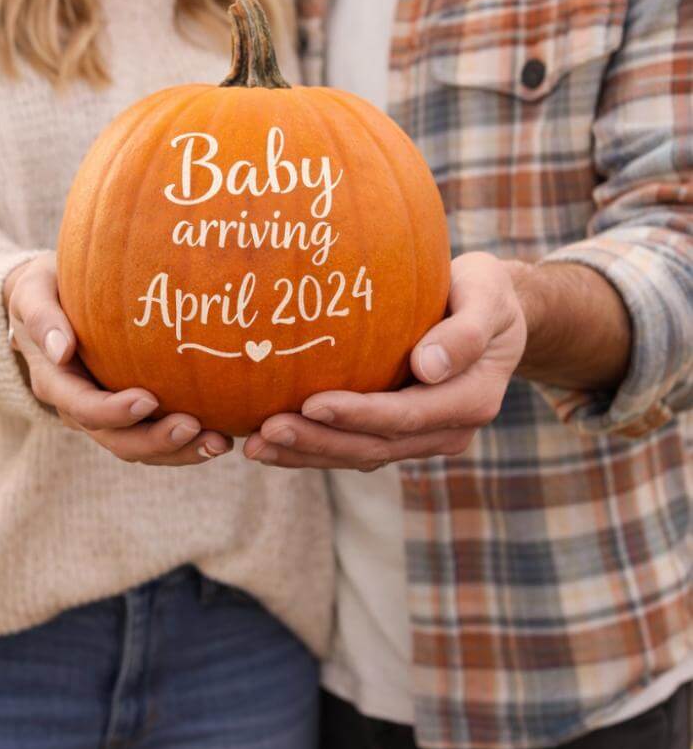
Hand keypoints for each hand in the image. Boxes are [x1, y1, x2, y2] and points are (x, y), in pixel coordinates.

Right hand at [4, 254, 232, 465]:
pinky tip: (222, 432)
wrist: (48, 303)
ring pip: (141, 447)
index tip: (148, 399)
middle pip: (117, 440)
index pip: (83, 407)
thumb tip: (61, 349)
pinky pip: (156, 436)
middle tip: (195, 427)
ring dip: (180, 451)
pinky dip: (187, 442)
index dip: (113, 411)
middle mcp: (79, 409)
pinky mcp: (130, 414)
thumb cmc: (44, 290)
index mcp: (55, 383)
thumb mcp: (32, 293)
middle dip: (156, 441)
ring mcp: (106, 416)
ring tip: (219, 442)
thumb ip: (42, 317)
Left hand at [243, 252, 526, 469]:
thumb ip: (464, 331)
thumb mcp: (487, 296)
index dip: (358, 414)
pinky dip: (312, 446)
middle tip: (265, 432)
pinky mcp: (398, 433)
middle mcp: (447, 430)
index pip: (406, 415)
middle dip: (318, 442)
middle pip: (375, 446)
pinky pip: (353, 447)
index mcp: (471, 400)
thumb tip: (427, 368)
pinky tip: (270, 439)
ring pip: (360, 456)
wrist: (493, 312)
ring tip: (255, 446)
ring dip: (306, 454)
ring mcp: (422, 437)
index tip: (312, 403)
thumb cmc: (485, 292)